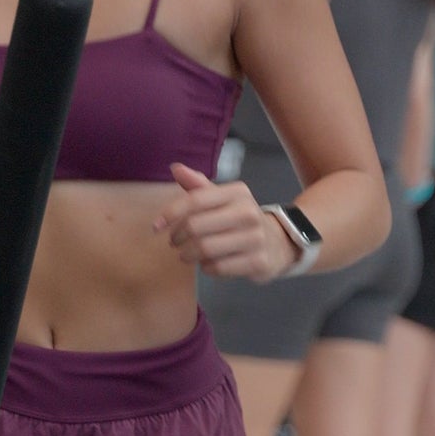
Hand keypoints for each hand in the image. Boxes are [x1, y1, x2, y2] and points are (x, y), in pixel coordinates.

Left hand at [153, 162, 295, 281]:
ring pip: (205, 249)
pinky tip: (207, 263)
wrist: (278, 242)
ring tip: (186, 254)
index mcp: (237, 193)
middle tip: (174, 242)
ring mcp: (255, 238)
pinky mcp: (258, 262)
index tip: (156, 226)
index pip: (195, 200)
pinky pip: (218, 268)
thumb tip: (175, 168)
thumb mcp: (223, 199)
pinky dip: (205, 267)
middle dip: (177, 237)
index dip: (171, 213)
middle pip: (196, 227)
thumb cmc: (240, 219)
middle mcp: (248, 212)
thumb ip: (198, 186)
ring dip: (188, 255)